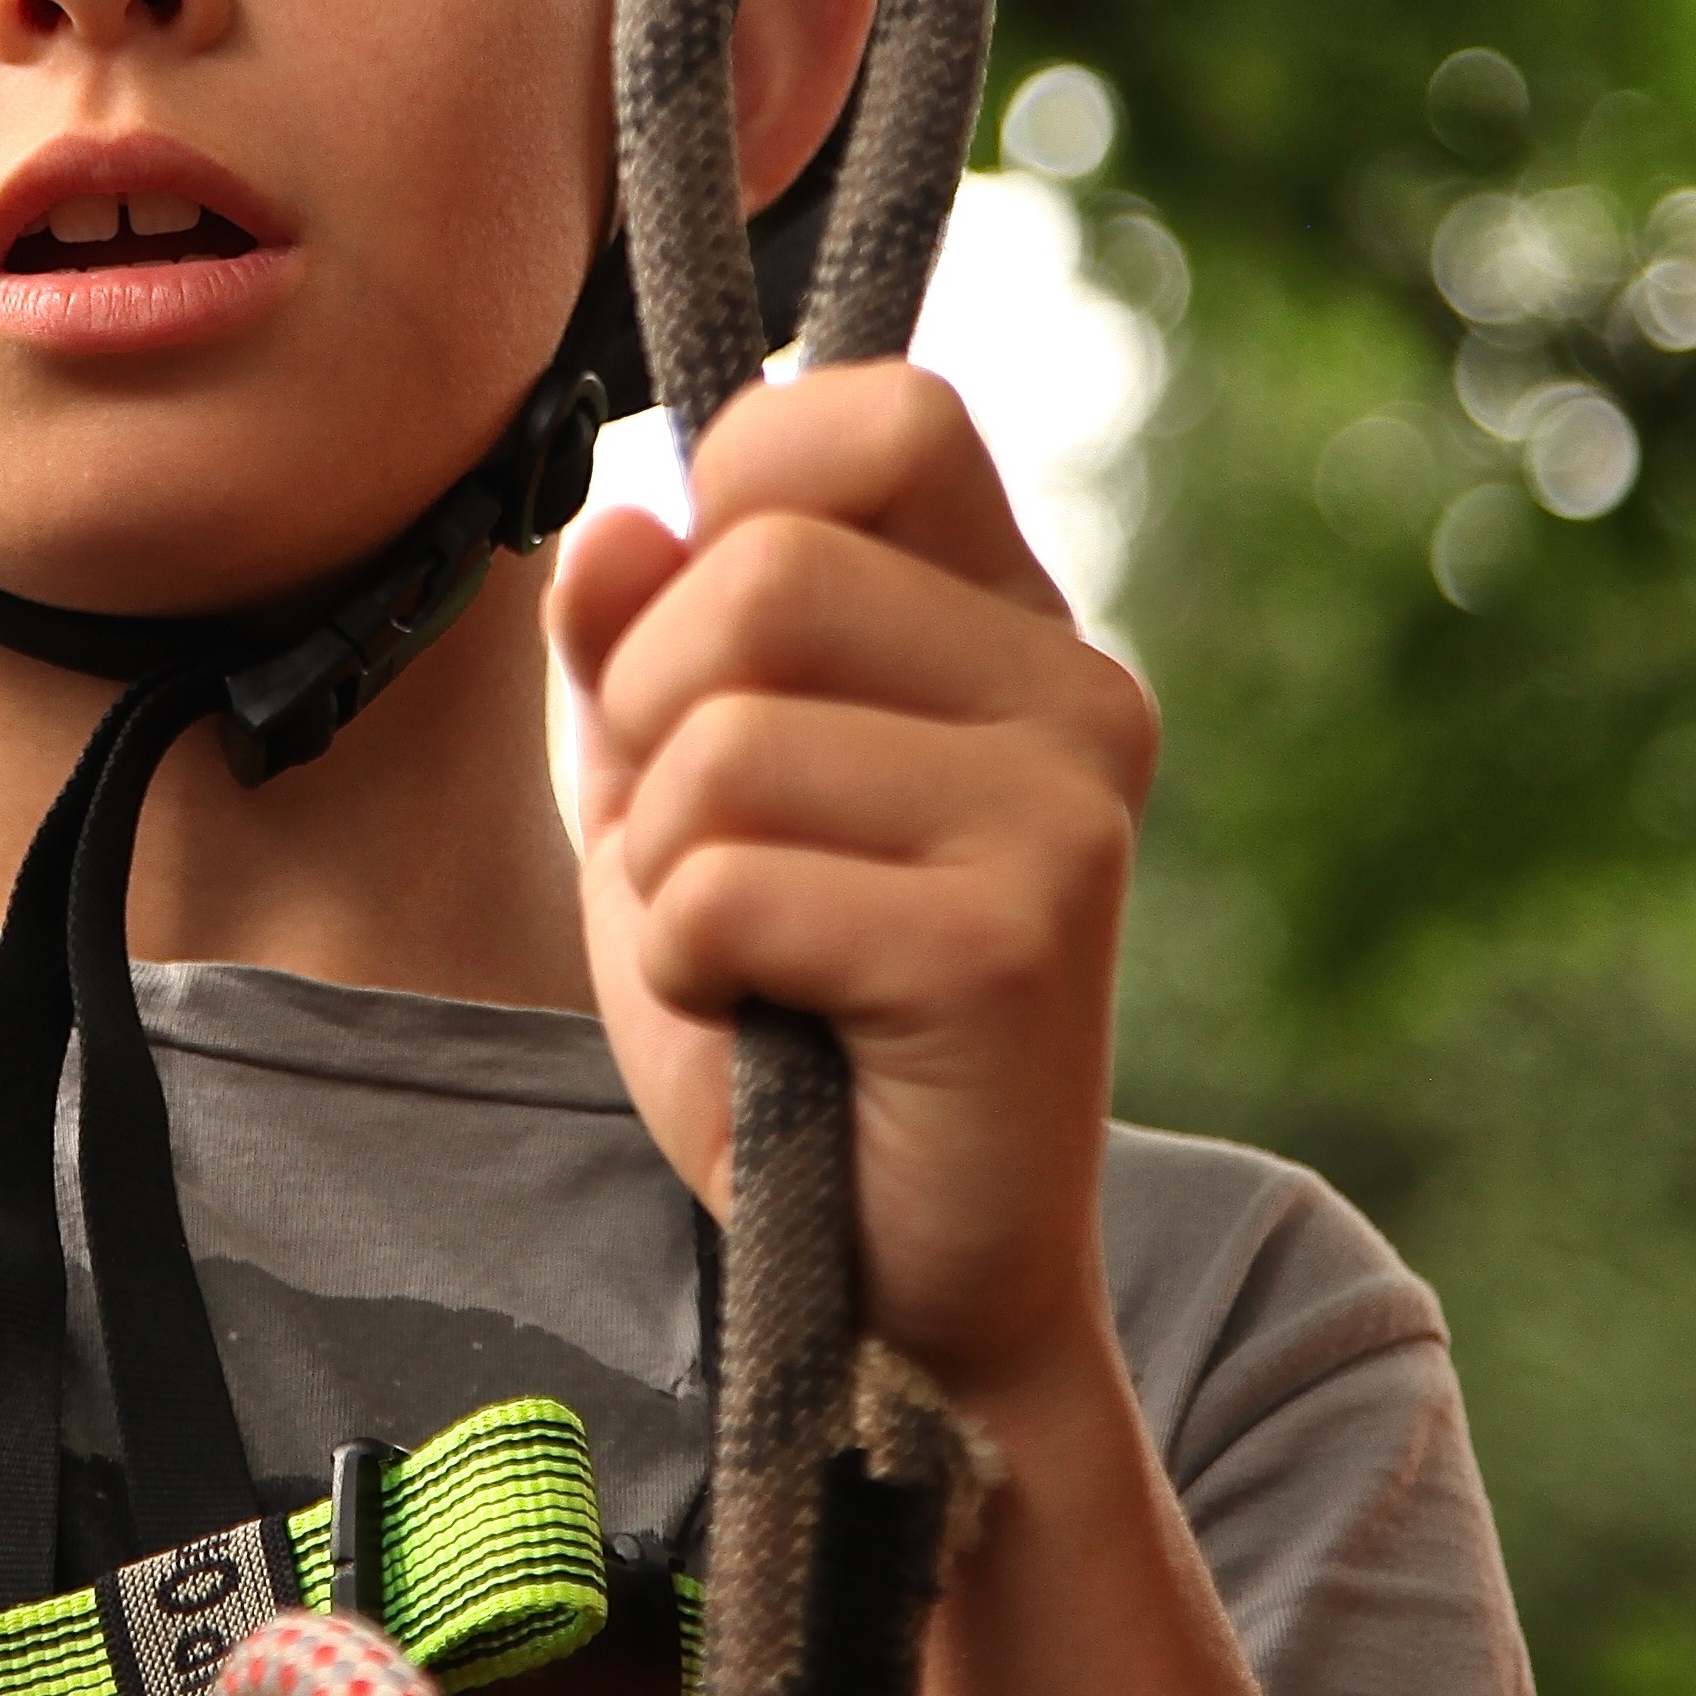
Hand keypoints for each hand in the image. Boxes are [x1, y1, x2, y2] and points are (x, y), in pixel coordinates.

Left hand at [551, 363, 1154, 1408]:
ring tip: (749, 954)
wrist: (901, 1283)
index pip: (887, 412)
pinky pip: (727, 884)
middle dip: (655, 717)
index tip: (705, 630)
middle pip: (765, 567)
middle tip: (708, 854)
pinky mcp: (1015, 942)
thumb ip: (636, 644)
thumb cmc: (790, 1018)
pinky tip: (772, 1024)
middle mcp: (1073, 689)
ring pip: (727, 734)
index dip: (745, 485)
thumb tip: (622, 520)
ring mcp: (1062, 812)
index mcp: (1008, 623)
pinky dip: (688, 967)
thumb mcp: (675, 794)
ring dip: (666, 866)